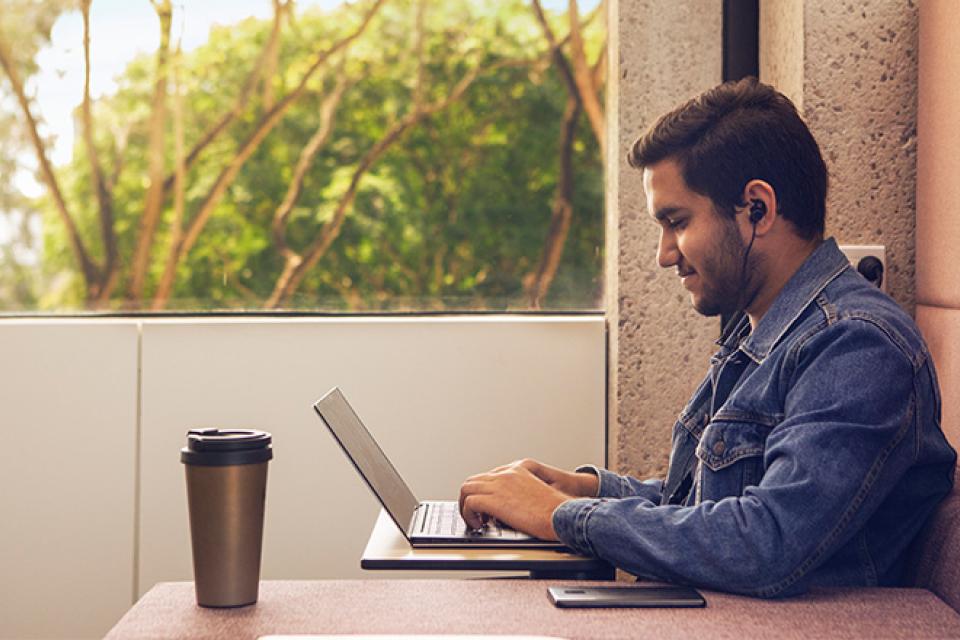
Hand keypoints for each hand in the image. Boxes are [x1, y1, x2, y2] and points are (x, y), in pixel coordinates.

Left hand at [458, 459, 591, 539]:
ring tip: (475, 521)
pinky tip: (480, 525)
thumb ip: (519, 493)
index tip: (485, 507)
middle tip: (476, 515)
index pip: (488, 476)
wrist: (561, 514)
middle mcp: (505, 474)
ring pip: (467, 489)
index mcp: (517, 470)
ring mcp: (499, 485)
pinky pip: (470, 503)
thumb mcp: (536, 492)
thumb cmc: (554, 510)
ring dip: (466, 506)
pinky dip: (469, 515)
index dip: (483, 492)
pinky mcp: (494, 500)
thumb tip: (508, 508)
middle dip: (470, 498)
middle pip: (474, 481)